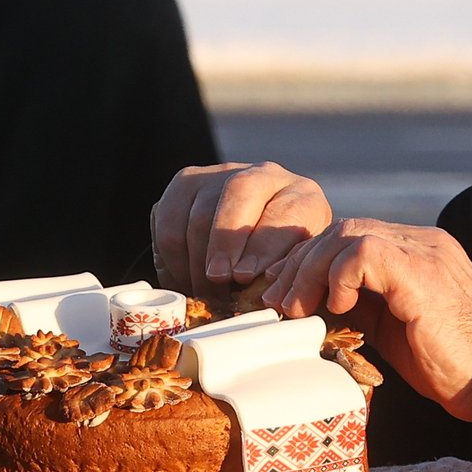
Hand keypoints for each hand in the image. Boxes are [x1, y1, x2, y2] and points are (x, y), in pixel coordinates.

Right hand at [149, 162, 332, 297]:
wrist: (256, 243)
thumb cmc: (280, 265)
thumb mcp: (295, 272)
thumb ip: (286, 278)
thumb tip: (263, 297)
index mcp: (302, 196)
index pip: (285, 210)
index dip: (263, 245)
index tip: (245, 276)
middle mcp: (264, 175)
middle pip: (238, 193)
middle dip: (224, 242)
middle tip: (217, 277)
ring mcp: (222, 175)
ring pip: (199, 210)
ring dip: (196, 258)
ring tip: (202, 290)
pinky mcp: (187, 183)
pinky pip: (169, 217)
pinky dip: (172, 254)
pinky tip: (184, 277)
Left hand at [261, 220, 471, 421]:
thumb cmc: (452, 365)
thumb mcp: (394, 329)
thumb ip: (361, 305)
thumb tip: (312, 302)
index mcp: (415, 252)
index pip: (349, 235)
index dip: (309, 260)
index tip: (283, 292)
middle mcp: (420, 242)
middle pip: (342, 229)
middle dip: (300, 263)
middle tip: (278, 302)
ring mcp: (424, 251)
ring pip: (346, 233)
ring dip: (311, 271)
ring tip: (297, 308)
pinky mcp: (422, 271)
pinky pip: (364, 251)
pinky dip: (340, 276)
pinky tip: (339, 306)